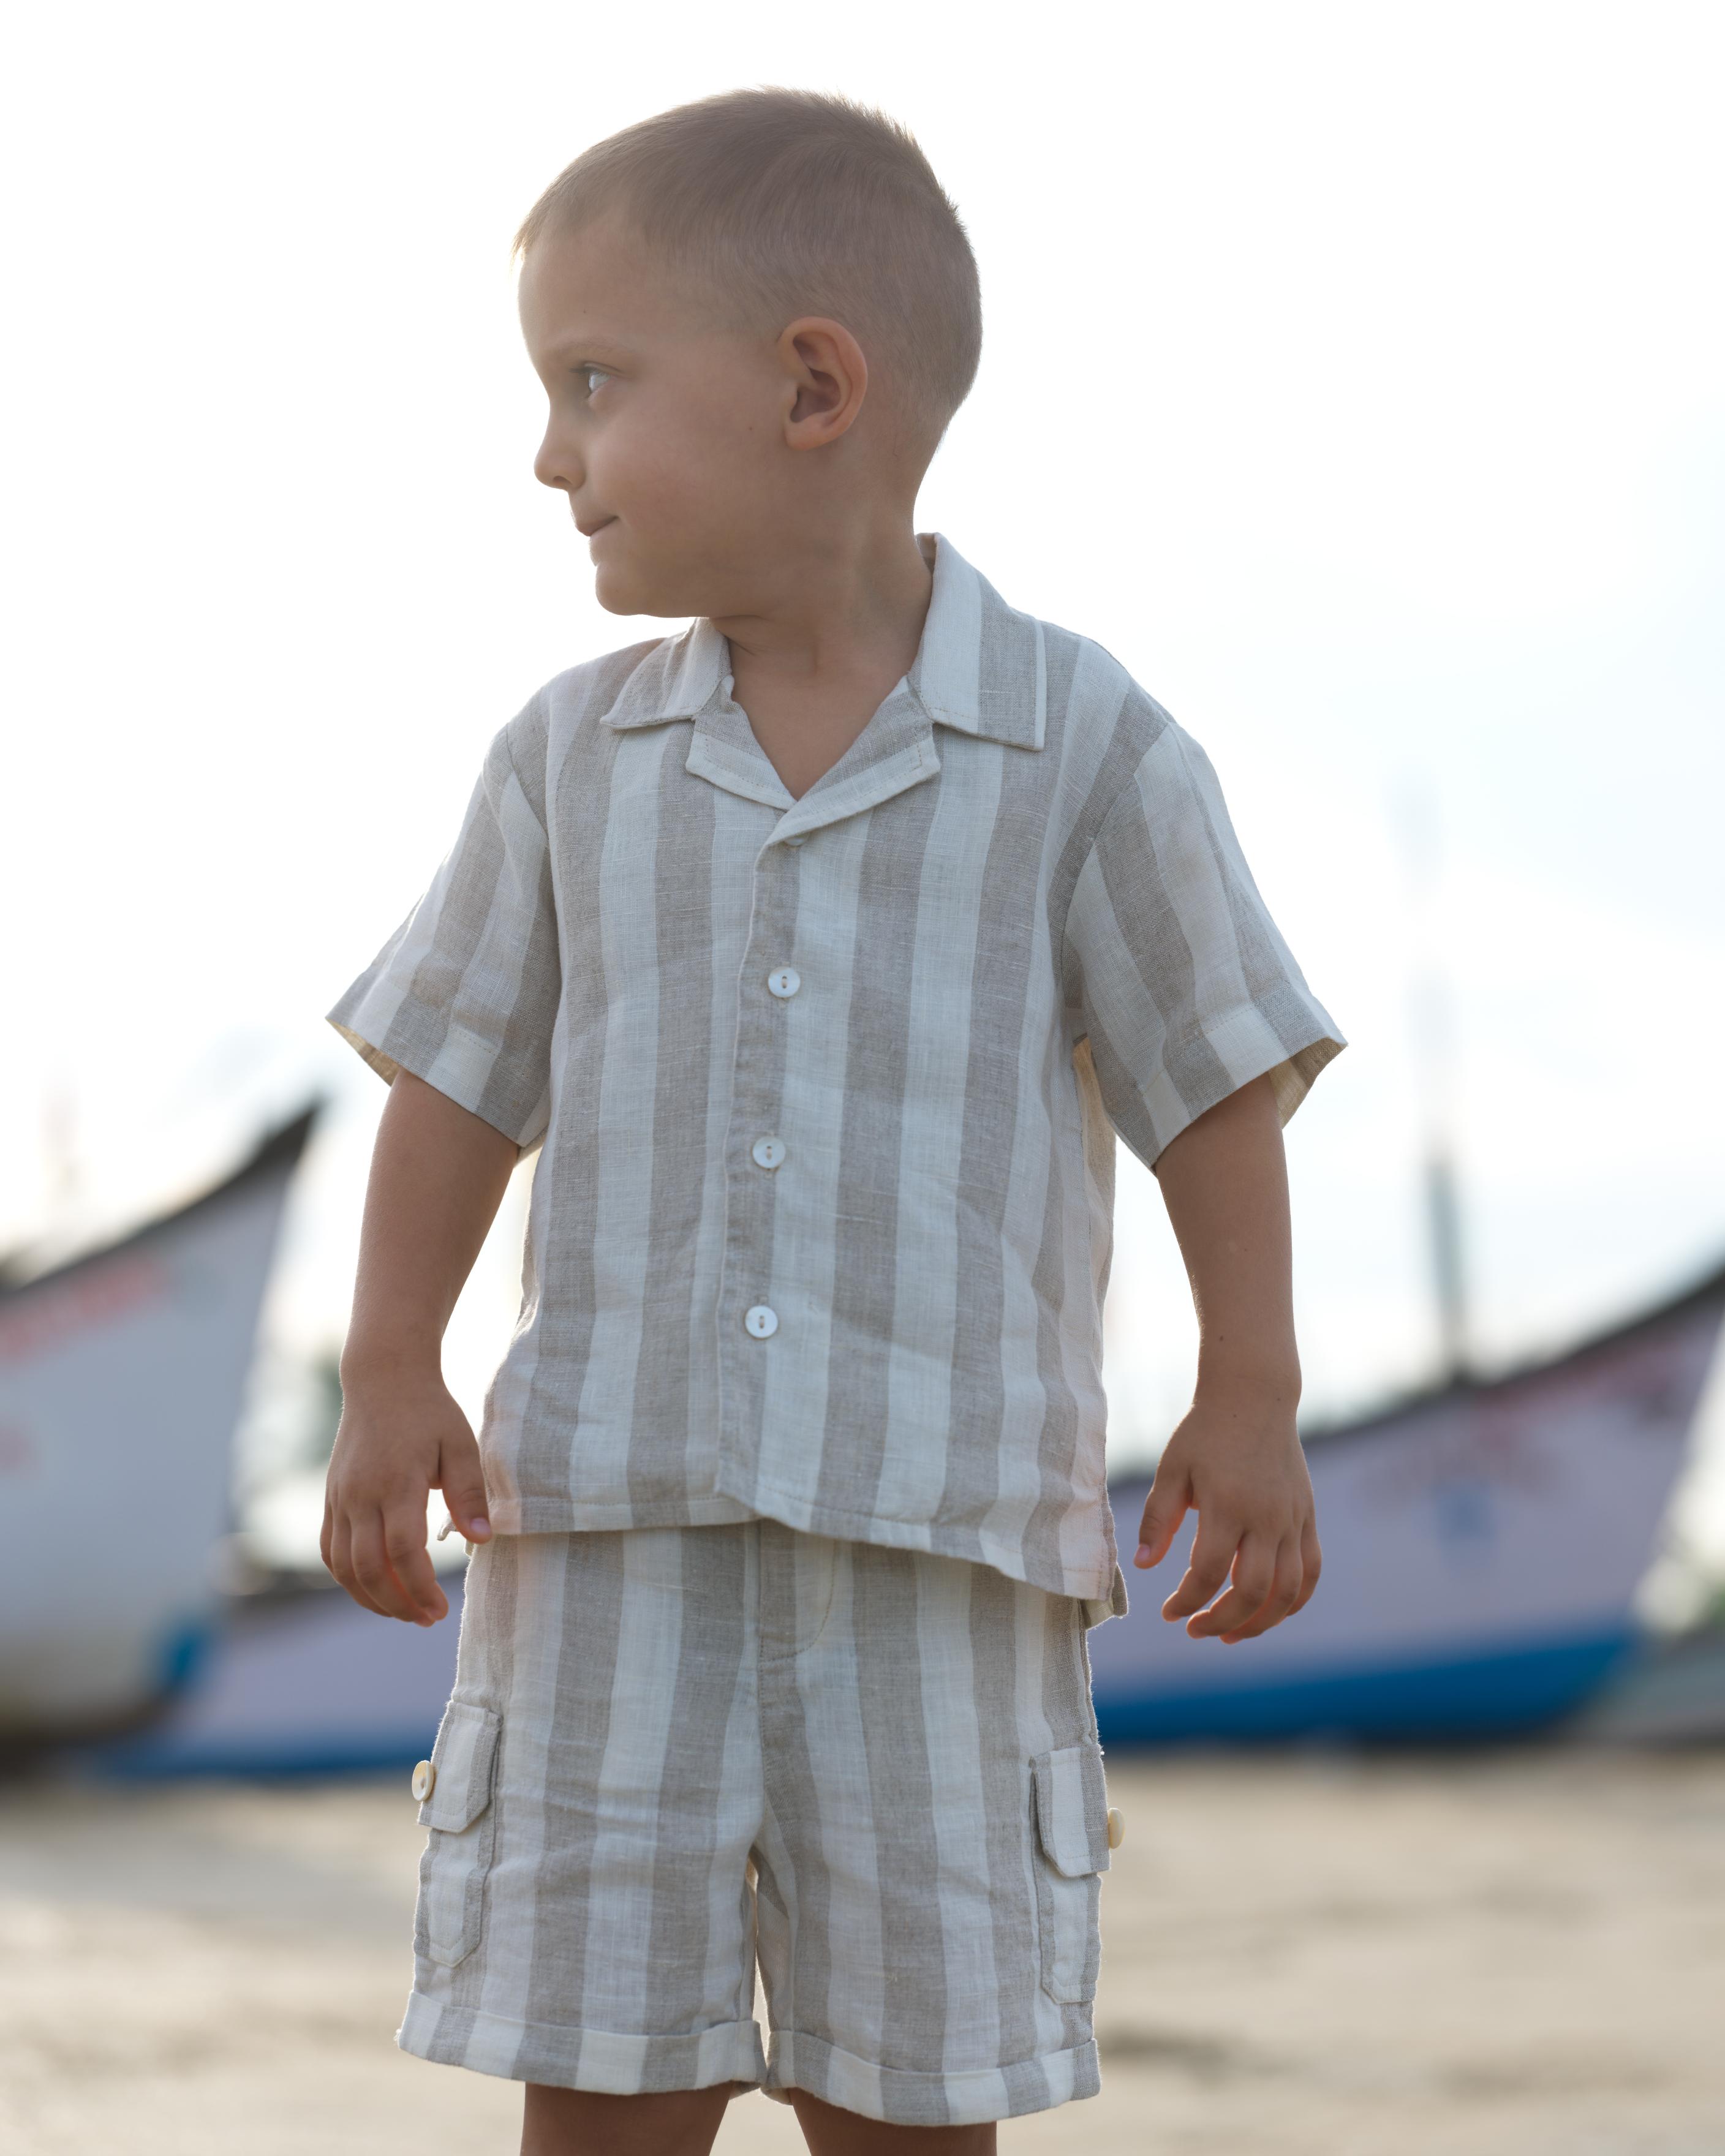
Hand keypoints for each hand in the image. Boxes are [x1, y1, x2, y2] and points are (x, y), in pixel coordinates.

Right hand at [321, 1365, 491, 1623]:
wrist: (383, 1379)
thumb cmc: (429, 1412)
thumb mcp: (461, 1444)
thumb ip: (470, 1493)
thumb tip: (484, 1540)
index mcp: (396, 1482)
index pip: (402, 1552)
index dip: (420, 1588)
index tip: (441, 1610)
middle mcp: (361, 1495)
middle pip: (369, 1569)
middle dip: (398, 1604)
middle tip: (427, 1619)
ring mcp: (340, 1498)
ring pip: (344, 1567)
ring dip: (372, 1598)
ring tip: (404, 1612)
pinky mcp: (332, 1498)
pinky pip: (331, 1551)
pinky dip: (349, 1578)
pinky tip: (376, 1589)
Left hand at [1133, 1391, 1320, 1642]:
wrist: (1254, 1398)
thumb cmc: (1205, 1433)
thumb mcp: (1172, 1469)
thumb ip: (1158, 1519)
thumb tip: (1143, 1566)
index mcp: (1228, 1505)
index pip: (1209, 1573)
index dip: (1187, 1601)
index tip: (1167, 1613)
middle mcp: (1266, 1517)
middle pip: (1253, 1591)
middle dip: (1222, 1622)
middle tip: (1195, 1630)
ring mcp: (1292, 1519)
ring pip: (1288, 1591)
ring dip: (1261, 1622)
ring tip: (1231, 1634)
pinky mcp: (1307, 1517)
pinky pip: (1311, 1571)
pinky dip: (1295, 1601)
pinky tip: (1271, 1613)